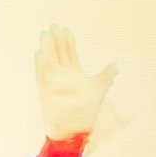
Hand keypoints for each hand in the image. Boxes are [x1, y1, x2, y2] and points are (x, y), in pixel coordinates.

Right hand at [34, 26, 120, 140]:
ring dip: (47, 49)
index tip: (67, 30)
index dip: (68, 41)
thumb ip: (106, 76)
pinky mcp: (46, 92)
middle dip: (56, 41)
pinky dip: (41, 65)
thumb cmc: (86, 112)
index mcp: (74, 73)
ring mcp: (54, 83)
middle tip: (54, 27)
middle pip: (58, 54)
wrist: (76, 130)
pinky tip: (39, 53)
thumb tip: (116, 65)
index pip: (69, 53)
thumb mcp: (98, 89)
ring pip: (49, 61)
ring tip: (45, 35)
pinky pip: (42, 76)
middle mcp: (62, 76)